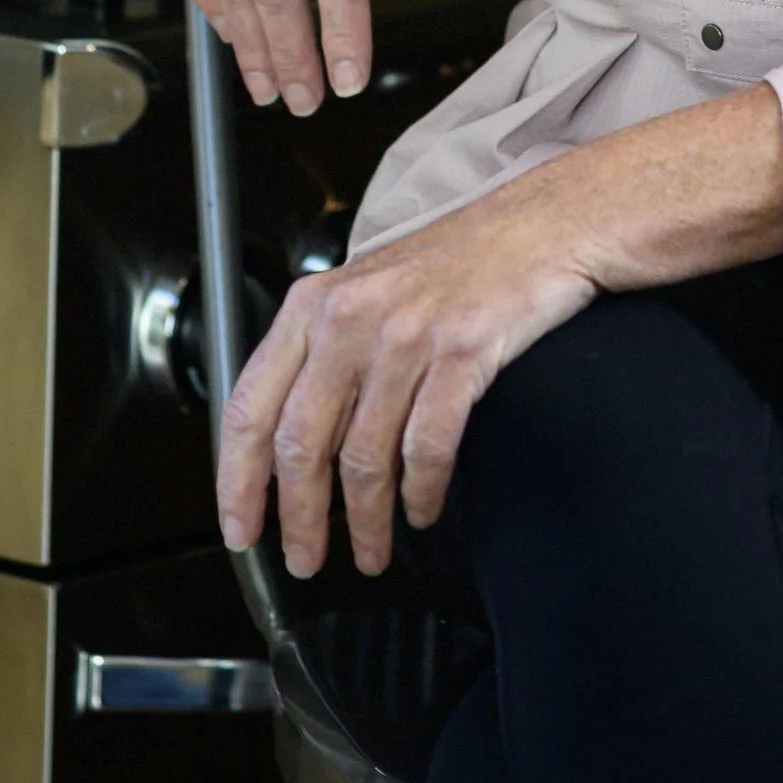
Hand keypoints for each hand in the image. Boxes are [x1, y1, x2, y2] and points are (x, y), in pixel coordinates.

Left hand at [220, 180, 599, 573]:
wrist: (545, 223)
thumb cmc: (461, 259)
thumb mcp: (369, 286)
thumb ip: (325, 349)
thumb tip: (292, 439)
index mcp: (314, 304)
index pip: (250, 407)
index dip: (237, 481)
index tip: (240, 527)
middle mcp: (351, 317)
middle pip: (302, 444)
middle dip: (299, 518)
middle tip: (304, 559)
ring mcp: (407, 334)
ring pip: (364, 457)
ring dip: (366, 521)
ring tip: (371, 551)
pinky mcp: (464, 350)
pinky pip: (428, 447)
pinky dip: (422, 492)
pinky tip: (423, 510)